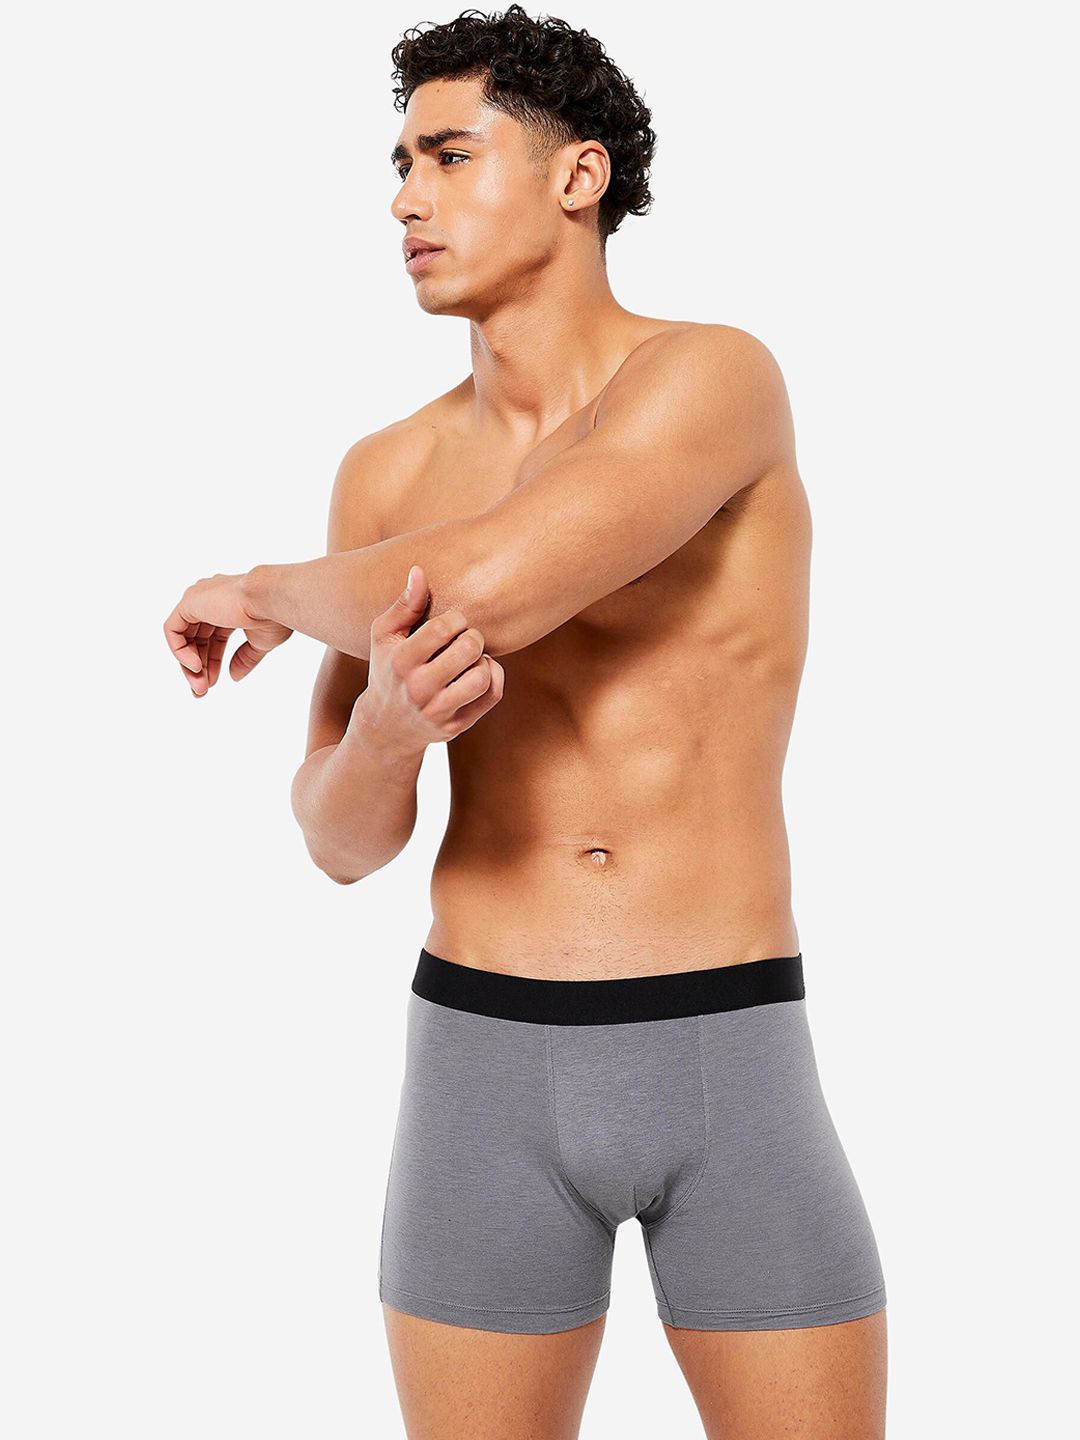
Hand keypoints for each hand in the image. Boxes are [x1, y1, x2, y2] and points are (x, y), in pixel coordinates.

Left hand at [164, 570, 292, 696]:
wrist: (271, 599)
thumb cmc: (273, 614)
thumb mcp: (259, 642)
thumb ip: (244, 658)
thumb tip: (234, 677)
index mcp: (228, 605)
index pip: (213, 636)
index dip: (212, 661)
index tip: (214, 682)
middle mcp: (210, 599)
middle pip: (197, 638)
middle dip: (199, 667)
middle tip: (202, 690)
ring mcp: (198, 599)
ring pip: (183, 637)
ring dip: (189, 664)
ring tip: (200, 685)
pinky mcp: (188, 603)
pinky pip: (173, 630)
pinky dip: (180, 651)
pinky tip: (195, 667)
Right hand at [350, 565, 504, 757]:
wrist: (386, 725)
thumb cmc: (388, 668)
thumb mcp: (385, 636)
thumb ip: (404, 604)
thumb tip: (419, 570)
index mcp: (401, 662)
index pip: (442, 628)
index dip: (456, 619)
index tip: (452, 624)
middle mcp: (418, 689)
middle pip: (468, 650)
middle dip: (473, 638)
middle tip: (466, 639)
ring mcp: (438, 711)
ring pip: (482, 677)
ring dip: (483, 662)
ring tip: (471, 659)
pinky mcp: (457, 725)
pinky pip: (492, 695)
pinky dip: (494, 677)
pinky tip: (480, 671)